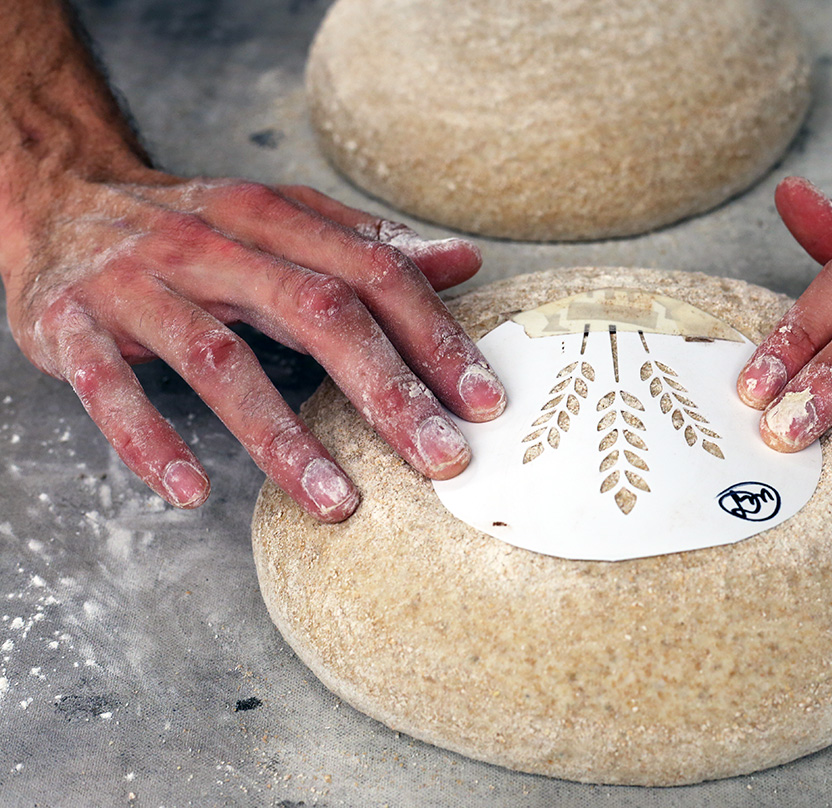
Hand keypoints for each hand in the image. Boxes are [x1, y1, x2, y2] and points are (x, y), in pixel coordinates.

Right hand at [4, 167, 505, 520]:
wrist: (58, 194)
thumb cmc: (195, 226)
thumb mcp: (283, 220)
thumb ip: (368, 246)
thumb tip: (463, 262)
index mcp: (274, 218)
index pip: (373, 273)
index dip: (434, 336)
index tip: (485, 401)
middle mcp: (214, 244)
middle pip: (316, 312)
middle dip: (386, 390)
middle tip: (441, 459)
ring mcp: (140, 285)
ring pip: (221, 358)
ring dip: (282, 436)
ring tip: (336, 502)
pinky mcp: (74, 325)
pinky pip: (109, 387)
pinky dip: (148, 439)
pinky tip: (189, 491)